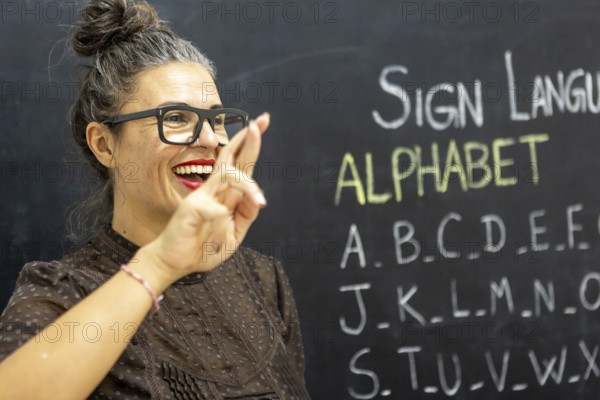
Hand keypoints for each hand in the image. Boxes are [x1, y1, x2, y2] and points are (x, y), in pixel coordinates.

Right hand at [146, 112, 269, 281]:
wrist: (174, 262)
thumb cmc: (202, 247)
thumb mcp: (233, 235)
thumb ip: (245, 216)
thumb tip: (258, 200)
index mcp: (226, 194)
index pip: (241, 165)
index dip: (251, 146)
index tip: (261, 124)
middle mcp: (214, 190)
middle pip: (233, 158)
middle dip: (248, 139)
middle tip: (262, 120)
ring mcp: (202, 196)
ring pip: (226, 175)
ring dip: (246, 184)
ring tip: (260, 200)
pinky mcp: (191, 209)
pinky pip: (214, 209)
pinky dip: (221, 221)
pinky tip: (220, 231)